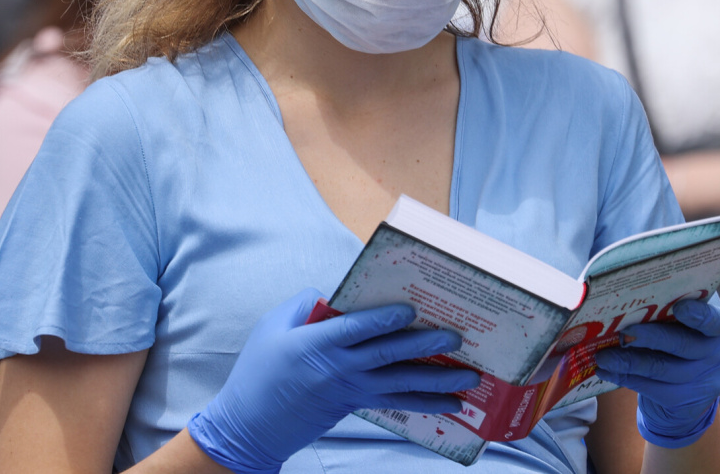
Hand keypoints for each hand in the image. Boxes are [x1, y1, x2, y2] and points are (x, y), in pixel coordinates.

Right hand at [188, 289, 477, 473]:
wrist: (250, 426)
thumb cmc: (258, 370)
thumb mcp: (272, 327)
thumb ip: (304, 305)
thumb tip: (337, 294)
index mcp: (317, 345)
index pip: (357, 330)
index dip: (385, 320)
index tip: (412, 310)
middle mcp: (339, 370)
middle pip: (388, 356)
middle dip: (424, 347)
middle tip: (456, 339)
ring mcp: (350, 392)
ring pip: (400, 386)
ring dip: (437, 383)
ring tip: (469, 380)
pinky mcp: (355, 406)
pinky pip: (395, 402)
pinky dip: (423, 404)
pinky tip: (448, 404)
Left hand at [592, 299, 719, 448]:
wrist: (691, 386)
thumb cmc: (682, 335)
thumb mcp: (686, 319)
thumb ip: (671, 304)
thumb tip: (632, 287)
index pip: (713, 320)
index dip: (698, 315)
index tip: (680, 307)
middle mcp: (719, 355)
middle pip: (683, 345)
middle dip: (650, 337)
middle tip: (623, 332)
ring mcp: (705, 383)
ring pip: (662, 369)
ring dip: (628, 362)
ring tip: (603, 355)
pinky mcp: (685, 401)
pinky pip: (651, 389)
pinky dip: (625, 377)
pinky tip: (606, 370)